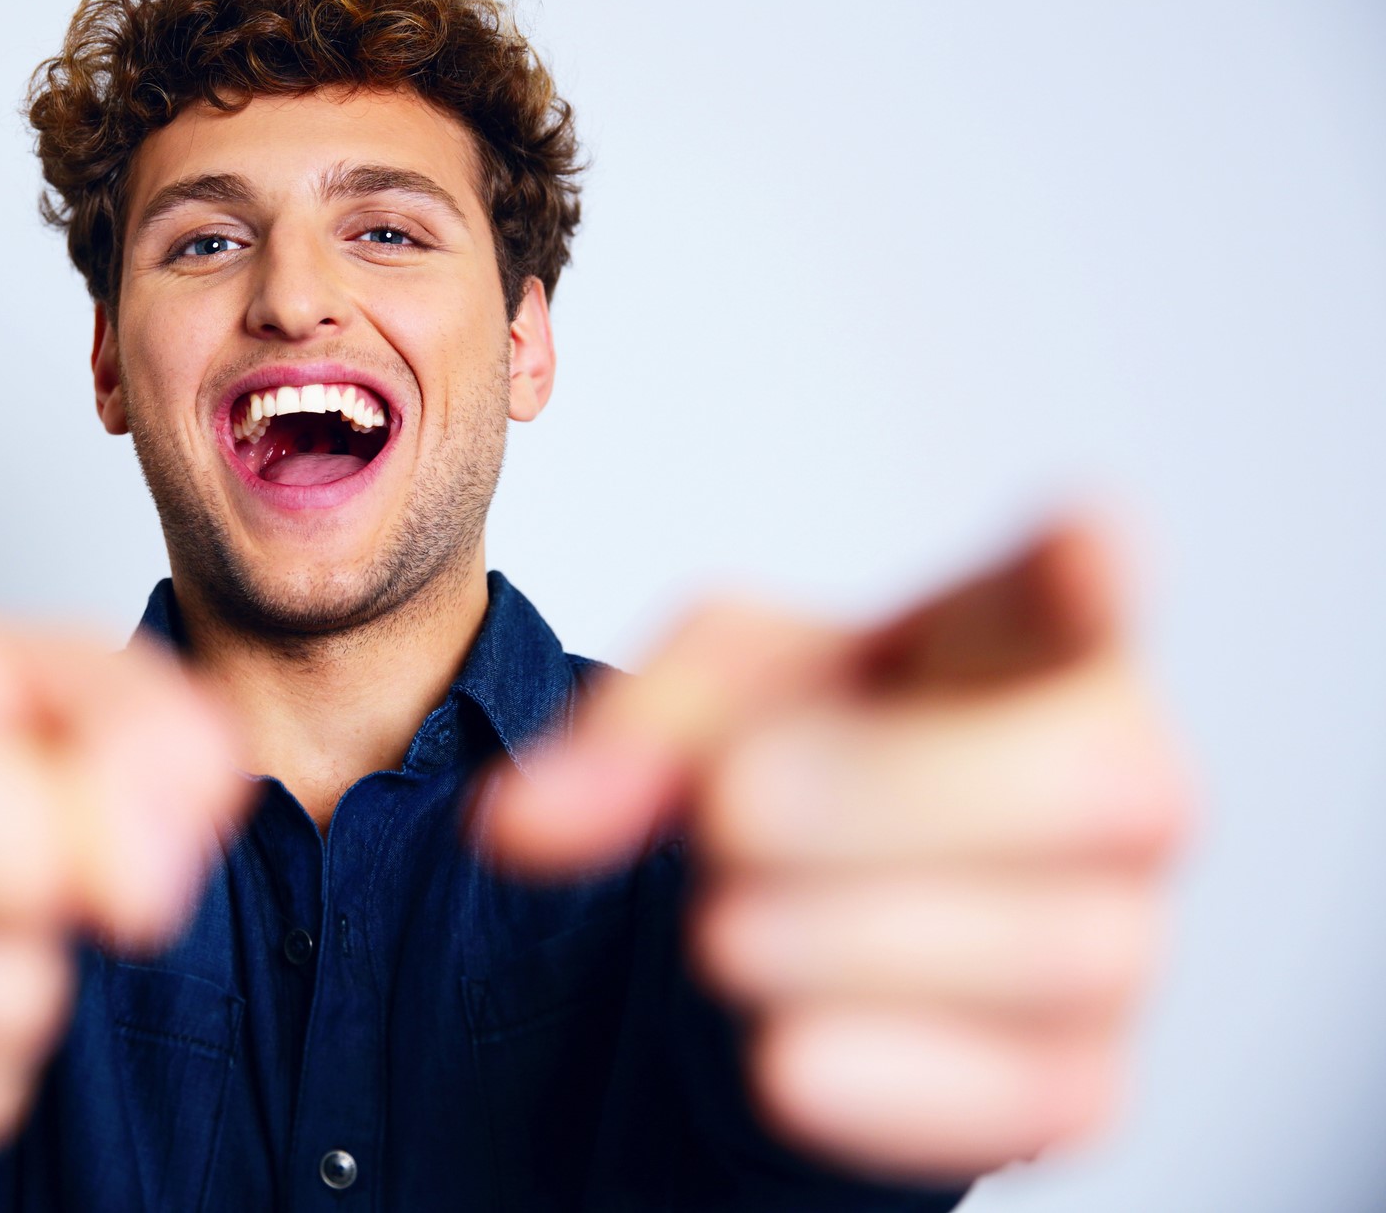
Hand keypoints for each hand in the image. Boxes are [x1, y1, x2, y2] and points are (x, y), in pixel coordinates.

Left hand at [481, 510, 1193, 1183]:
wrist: (818, 897)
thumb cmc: (804, 747)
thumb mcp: (702, 701)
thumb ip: (626, 732)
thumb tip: (526, 824)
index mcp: (1022, 639)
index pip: (1092, 583)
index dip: (1099, 568)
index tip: (1084, 549)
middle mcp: (1112, 779)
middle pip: (1087, 784)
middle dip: (892, 802)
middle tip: (730, 816)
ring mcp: (1116, 934)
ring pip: (1059, 948)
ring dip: (857, 941)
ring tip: (721, 935)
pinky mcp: (1080, 1073)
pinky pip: (1032, 1093)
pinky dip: (898, 1085)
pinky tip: (783, 1063)